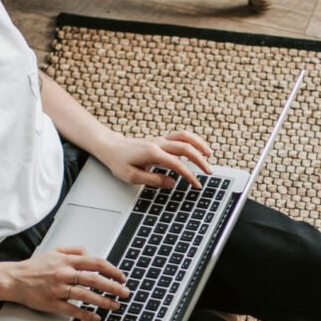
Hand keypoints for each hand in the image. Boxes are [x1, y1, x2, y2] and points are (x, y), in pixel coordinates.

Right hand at [5, 246, 128, 320]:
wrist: (13, 278)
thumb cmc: (34, 266)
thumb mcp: (54, 251)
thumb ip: (73, 250)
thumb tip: (89, 253)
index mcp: (67, 260)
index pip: (95, 263)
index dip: (112, 270)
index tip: (121, 277)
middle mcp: (64, 273)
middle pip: (94, 279)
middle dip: (113, 287)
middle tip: (125, 293)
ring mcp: (58, 288)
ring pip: (85, 295)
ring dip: (103, 301)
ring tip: (114, 306)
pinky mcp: (51, 302)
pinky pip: (71, 309)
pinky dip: (85, 314)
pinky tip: (95, 317)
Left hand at [97, 131, 213, 188]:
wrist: (110, 146)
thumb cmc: (118, 162)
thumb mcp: (131, 176)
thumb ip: (153, 180)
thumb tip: (172, 183)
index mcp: (152, 153)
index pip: (177, 164)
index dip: (189, 175)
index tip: (197, 184)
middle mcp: (158, 143)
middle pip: (185, 147)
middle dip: (200, 160)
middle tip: (209, 172)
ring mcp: (160, 139)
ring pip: (184, 136)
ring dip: (199, 143)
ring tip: (209, 154)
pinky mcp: (160, 139)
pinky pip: (180, 136)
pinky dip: (191, 140)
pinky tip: (197, 148)